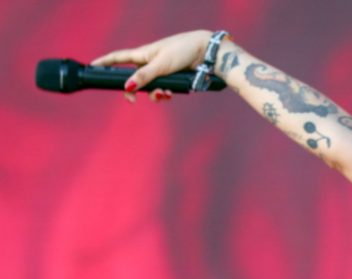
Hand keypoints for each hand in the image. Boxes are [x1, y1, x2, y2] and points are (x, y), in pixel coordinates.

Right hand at [90, 30, 212, 102]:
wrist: (206, 53)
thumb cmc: (182, 51)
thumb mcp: (161, 64)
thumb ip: (144, 76)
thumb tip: (127, 87)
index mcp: (142, 54)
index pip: (118, 58)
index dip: (105, 62)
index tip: (92, 66)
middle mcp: (149, 62)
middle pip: (133, 79)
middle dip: (134, 91)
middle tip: (134, 101)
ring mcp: (160, 70)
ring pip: (149, 87)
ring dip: (154, 94)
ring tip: (164, 95)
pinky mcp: (171, 77)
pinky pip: (162, 89)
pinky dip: (164, 94)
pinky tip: (171, 94)